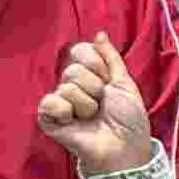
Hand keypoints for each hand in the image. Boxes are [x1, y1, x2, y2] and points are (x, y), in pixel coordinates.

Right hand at [39, 35, 155, 178]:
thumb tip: (100, 34)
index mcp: (90, 75)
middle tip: (103, 103)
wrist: (125, 144)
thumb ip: (111, 57)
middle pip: (73, 69)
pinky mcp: (49, 119)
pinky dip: (65, 111)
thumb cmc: (129, 118)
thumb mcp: (124, 82)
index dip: (96, 63)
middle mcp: (72, 85)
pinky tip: (73, 121)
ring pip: (66, 86)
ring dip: (87, 103)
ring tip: (93, 116)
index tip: (109, 79)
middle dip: (95, 87)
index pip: (80, 51)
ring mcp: (60, 102)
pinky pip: (49, 102)